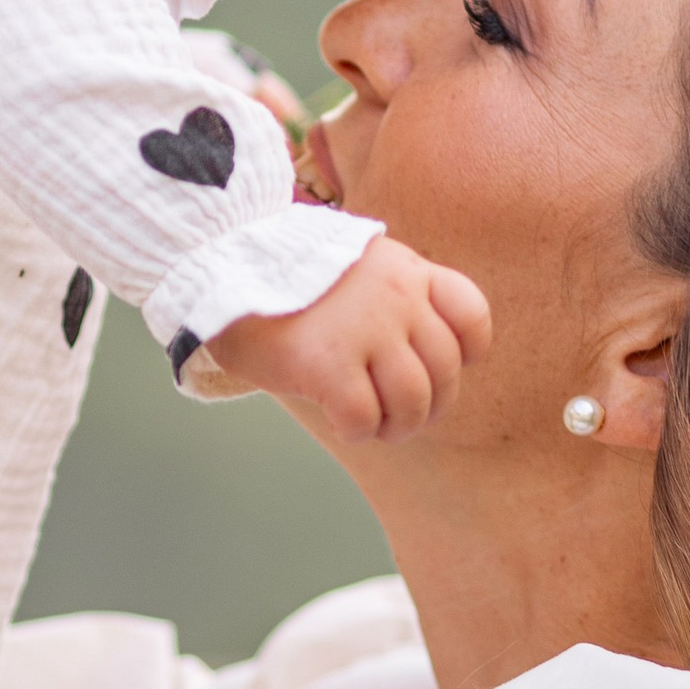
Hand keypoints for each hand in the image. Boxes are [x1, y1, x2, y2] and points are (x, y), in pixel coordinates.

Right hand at [207, 237, 490, 445]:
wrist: (218, 257)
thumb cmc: (279, 273)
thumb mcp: (352, 264)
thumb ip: (388, 297)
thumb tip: (414, 361)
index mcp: (406, 269)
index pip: (471, 316)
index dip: (463, 354)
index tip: (431, 366)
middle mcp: (396, 297)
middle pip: (445, 372)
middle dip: (429, 407)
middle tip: (398, 417)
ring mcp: (365, 330)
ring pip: (414, 402)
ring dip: (397, 427)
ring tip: (372, 425)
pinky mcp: (327, 364)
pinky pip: (365, 419)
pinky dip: (358, 431)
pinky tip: (338, 420)